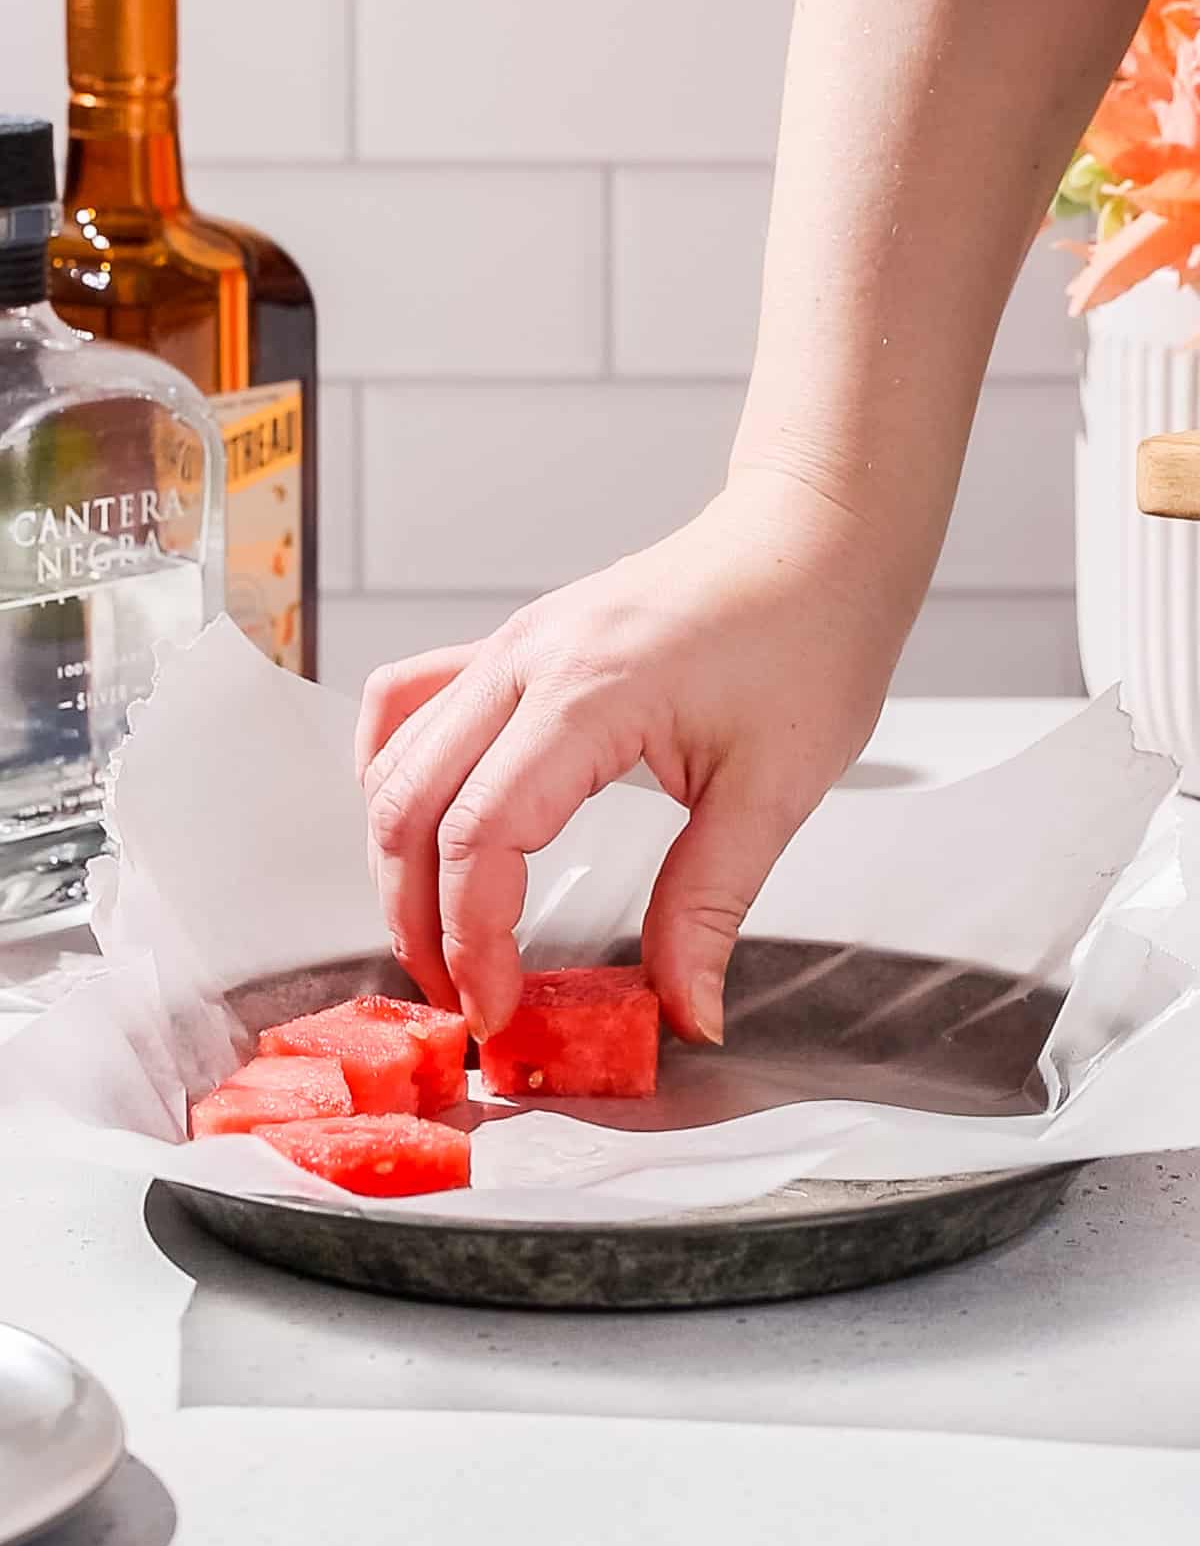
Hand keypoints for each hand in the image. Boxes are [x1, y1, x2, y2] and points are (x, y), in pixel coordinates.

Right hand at [356, 469, 911, 1045]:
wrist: (813, 536)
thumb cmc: (808, 636)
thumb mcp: (775, 790)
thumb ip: (710, 905)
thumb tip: (686, 1009)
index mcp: (586, 695)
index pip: (479, 837)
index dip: (472, 939)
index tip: (496, 1008)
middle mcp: (526, 662)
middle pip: (410, 806)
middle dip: (417, 919)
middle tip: (460, 995)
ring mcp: (511, 645)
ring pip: (396, 759)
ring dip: (397, 858)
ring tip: (440, 934)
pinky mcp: (516, 643)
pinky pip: (411, 701)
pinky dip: (394, 771)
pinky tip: (419, 824)